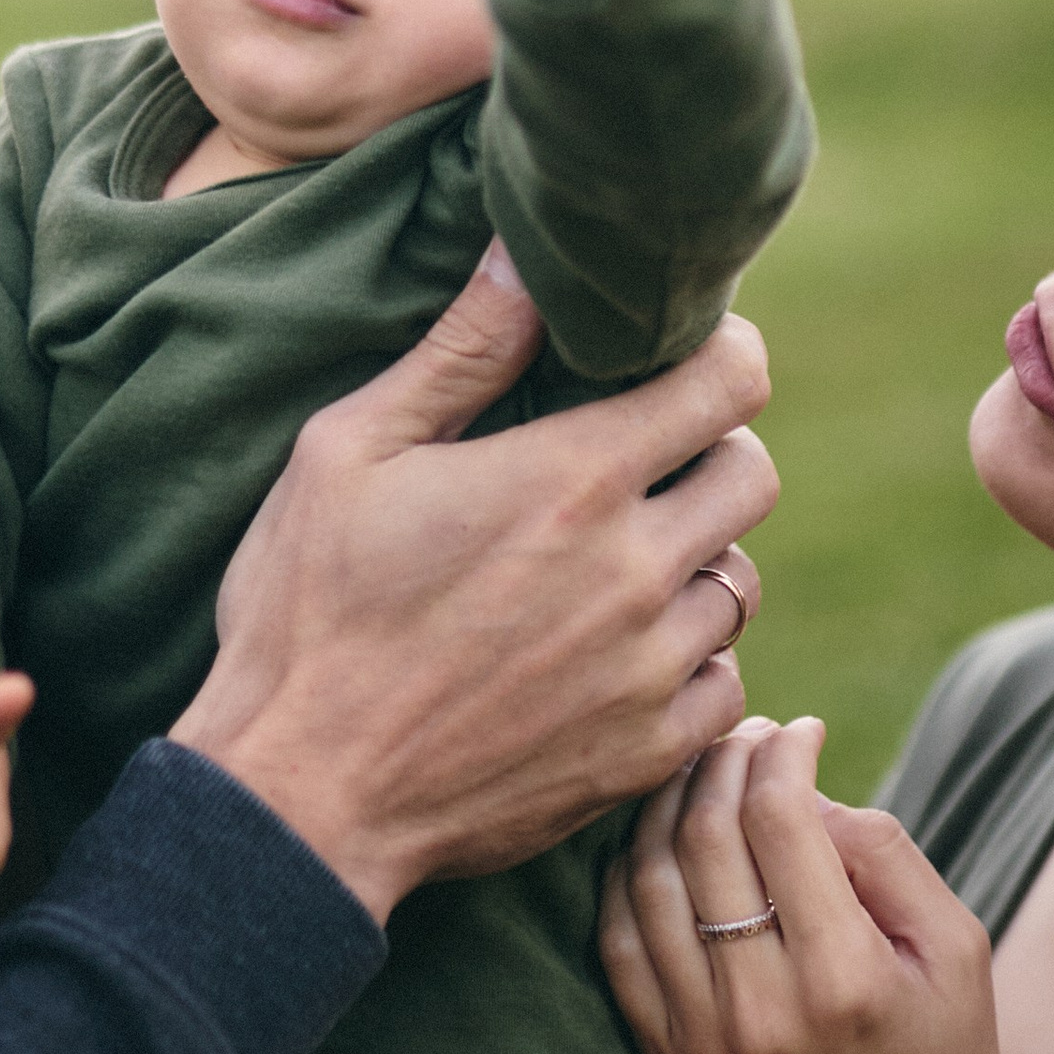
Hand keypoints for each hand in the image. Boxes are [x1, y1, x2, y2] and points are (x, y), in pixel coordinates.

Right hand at [171, 246, 774, 921]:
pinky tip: (612, 654)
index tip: (682, 360)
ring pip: (737, 583)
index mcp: (571, 480)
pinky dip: (684, 661)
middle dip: (707, 452)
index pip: (728, 383)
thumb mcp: (350, 452)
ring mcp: (649, 670)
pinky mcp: (645, 752)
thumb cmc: (306, 611)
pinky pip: (721, 681)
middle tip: (638, 463)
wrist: (301, 798)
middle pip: (752, 476)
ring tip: (612, 566)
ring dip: (690, 562)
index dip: (719, 355)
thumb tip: (524, 254)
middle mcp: (635, 572)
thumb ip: (459, 351)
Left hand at [602, 718, 1009, 1053]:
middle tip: (745, 735)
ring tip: (701, 772)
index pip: (778, 819)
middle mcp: (759, 1008)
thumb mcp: (960, 959)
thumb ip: (888, 859)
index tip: (800, 731)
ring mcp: (698, 1037)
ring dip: (668, 805)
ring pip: (648, 878)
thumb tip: (809, 789)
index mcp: (843, 979)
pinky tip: (658, 841)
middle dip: (722, 761)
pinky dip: (628, 873)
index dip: (782, 752)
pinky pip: (617, 939)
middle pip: (705, 836)